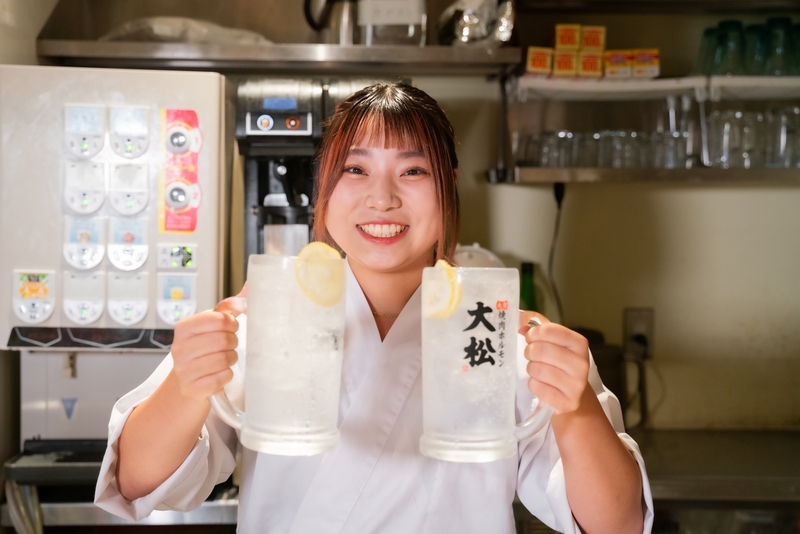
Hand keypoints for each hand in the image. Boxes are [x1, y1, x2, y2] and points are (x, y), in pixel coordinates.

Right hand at [170, 287, 245, 401]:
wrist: (187, 384)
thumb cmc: (203, 352)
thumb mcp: (211, 327)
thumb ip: (230, 307)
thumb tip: (252, 285)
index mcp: (184, 328)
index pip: (217, 319)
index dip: (231, 324)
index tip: (231, 328)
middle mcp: (180, 348)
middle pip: (223, 340)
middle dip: (232, 343)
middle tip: (228, 346)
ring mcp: (184, 370)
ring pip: (224, 359)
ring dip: (231, 359)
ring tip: (225, 359)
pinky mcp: (192, 388)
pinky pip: (222, 378)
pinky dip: (226, 376)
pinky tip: (219, 374)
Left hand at [518, 311, 589, 413]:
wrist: (576, 396)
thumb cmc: (562, 365)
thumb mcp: (556, 346)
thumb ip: (540, 333)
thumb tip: (521, 327)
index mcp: (579, 344)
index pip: (549, 331)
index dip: (534, 333)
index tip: (531, 338)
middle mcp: (581, 364)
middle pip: (540, 350)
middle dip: (530, 352)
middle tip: (532, 356)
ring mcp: (576, 385)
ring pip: (536, 369)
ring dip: (531, 368)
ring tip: (537, 370)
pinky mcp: (567, 402)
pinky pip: (536, 386)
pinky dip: (533, 384)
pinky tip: (541, 384)